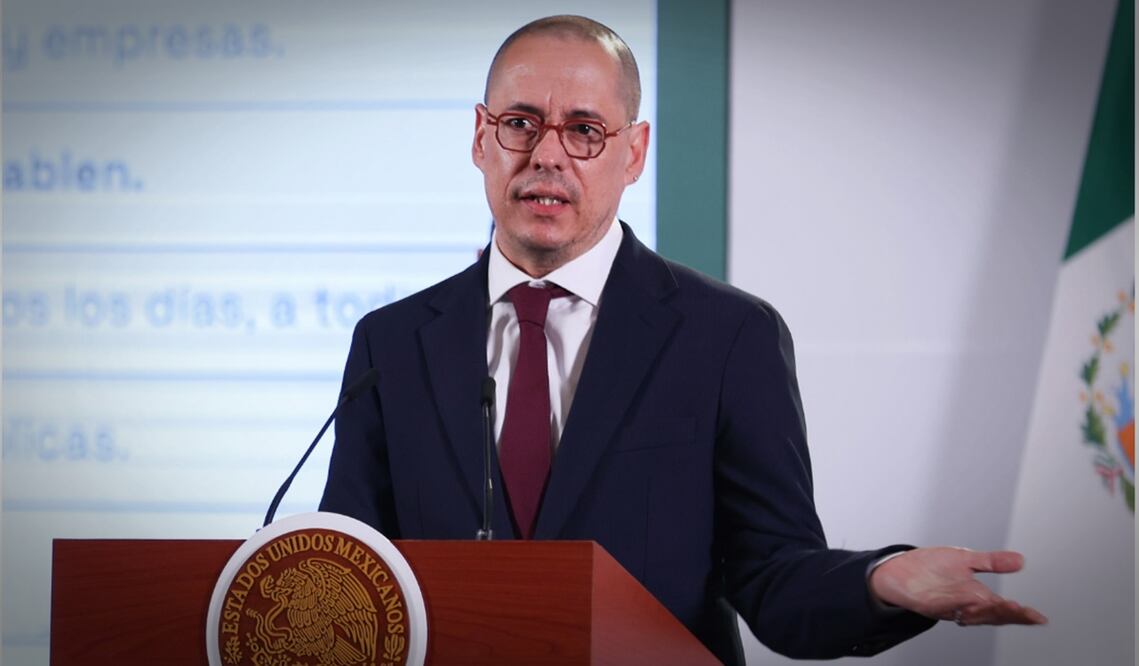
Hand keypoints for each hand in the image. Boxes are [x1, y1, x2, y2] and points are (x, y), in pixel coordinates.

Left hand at [868, 547, 1047, 625]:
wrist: (898, 571)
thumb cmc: (930, 567)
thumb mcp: (964, 558)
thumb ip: (991, 561)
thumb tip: (1020, 560)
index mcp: (977, 595)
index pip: (1005, 608)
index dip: (1022, 615)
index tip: (1040, 618)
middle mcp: (966, 605)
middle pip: (993, 614)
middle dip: (1010, 614)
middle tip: (1024, 612)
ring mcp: (950, 607)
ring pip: (975, 615)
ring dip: (990, 612)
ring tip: (1007, 606)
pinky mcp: (932, 606)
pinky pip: (951, 610)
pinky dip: (963, 610)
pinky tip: (971, 606)